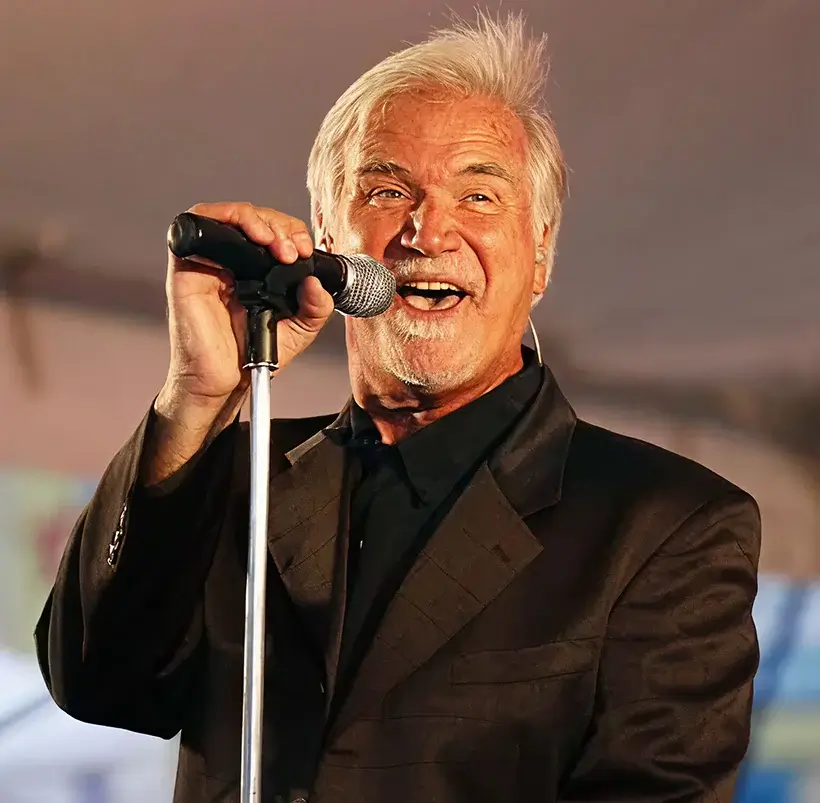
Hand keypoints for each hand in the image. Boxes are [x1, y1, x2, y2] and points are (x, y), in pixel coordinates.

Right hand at [159, 201, 334, 407]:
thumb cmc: (252, 356)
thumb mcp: (299, 330)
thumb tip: (316, 281)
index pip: (274, 231)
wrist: (226, 382)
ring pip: (225, 215)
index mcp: (256, 270)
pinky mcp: (187, 269)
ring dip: (253, 219)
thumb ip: (315, 307)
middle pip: (252, 217)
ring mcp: (208, 263)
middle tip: (291, 252)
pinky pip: (195, 227)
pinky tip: (247, 238)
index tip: (303, 251)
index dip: (292, 232)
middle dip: (278, 225)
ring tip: (272, 242)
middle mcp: (231, 262)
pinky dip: (220, 219)